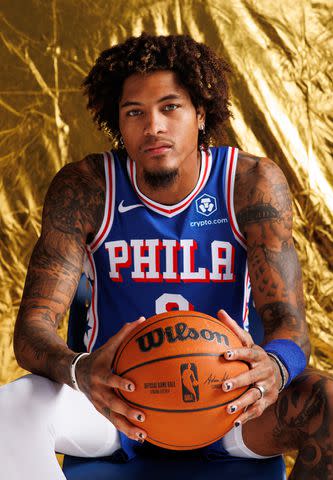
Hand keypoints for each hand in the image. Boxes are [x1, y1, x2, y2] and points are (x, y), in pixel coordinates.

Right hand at [75, 317, 146, 441]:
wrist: (76, 373)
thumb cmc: (98, 357)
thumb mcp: (108, 345)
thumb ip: (124, 333)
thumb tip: (141, 319)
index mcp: (101, 374)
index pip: (111, 379)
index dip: (120, 382)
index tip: (132, 385)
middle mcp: (99, 391)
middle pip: (112, 403)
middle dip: (127, 410)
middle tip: (142, 415)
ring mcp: (99, 403)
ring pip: (113, 418)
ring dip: (127, 427)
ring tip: (143, 434)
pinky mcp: (101, 411)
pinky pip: (114, 423)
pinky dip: (126, 430)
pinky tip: (140, 436)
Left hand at [217, 310, 281, 425]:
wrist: (278, 369)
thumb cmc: (254, 354)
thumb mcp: (247, 340)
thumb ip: (233, 328)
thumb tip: (219, 311)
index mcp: (258, 355)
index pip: (248, 352)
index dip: (237, 353)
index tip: (225, 354)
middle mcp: (264, 371)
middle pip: (252, 376)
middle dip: (239, 381)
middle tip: (224, 386)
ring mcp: (267, 387)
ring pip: (255, 396)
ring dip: (242, 403)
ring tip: (228, 409)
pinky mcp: (267, 400)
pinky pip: (257, 410)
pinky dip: (246, 416)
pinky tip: (234, 423)